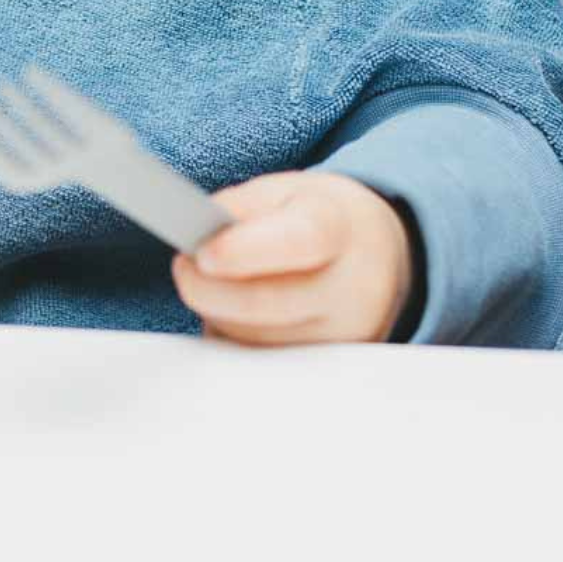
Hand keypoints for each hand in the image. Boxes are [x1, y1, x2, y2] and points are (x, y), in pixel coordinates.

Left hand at [171, 171, 415, 345]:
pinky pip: (261, 362)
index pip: (297, 242)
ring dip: (220, 314)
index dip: (243, 251)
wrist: (377, 256)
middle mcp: (351, 288)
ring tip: (217, 281)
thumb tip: (197, 236)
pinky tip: (239, 311)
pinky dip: (237, 336)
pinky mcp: (325, 370)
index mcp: (339, 229)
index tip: (201, 253)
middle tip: (185, 266)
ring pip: (256, 340)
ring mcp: (342, 336)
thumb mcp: (287, 191)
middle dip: (209, 290)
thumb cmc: (322, 220)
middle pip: (267, 304)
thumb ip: (240, 207)